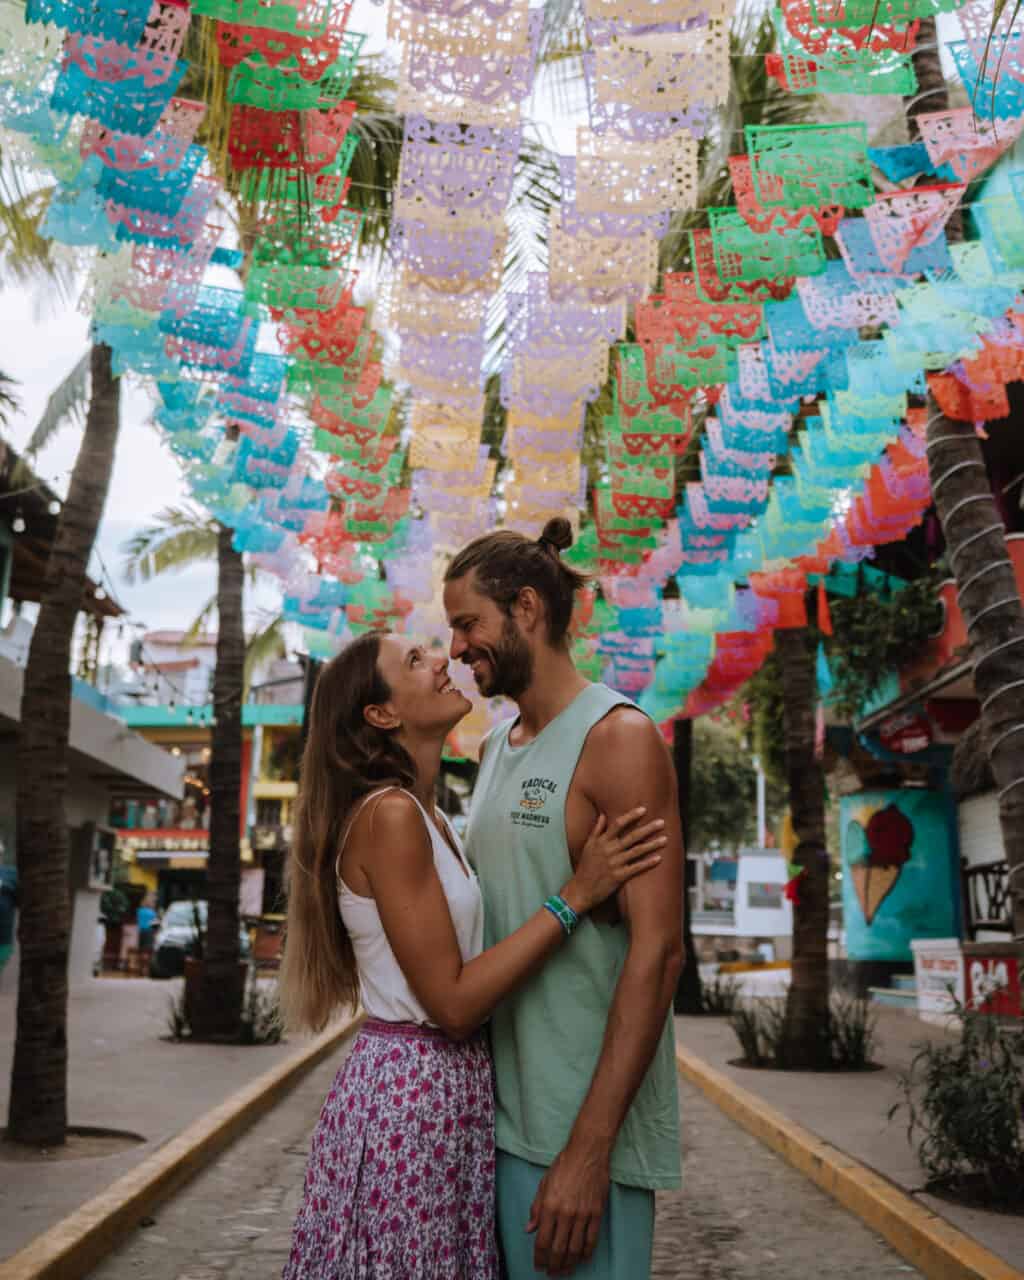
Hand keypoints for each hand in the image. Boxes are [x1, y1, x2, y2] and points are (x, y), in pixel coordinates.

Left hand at [527, 1141, 610, 1275]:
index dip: (539, 1258)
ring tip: (564, 1270)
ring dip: (569, 1264)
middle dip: (553, 1266)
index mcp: (549, 1206)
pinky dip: (587, 1253)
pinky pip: (592, 1240)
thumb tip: (529, 1229)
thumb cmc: (563, 1165)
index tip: (538, 1265)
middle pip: (558, 1250)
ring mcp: (583, 1215)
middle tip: (550, 1273)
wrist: (587, 1152)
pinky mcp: (597, 1213)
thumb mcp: (543, 1184)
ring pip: (575, 1249)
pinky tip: (582, 1259)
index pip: (542, 1242)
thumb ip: (536, 1208)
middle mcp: (565, 1214)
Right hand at [562, 808, 665, 914]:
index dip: (631, 816)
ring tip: (665, 839)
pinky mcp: (619, 877)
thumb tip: (603, 814)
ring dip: (652, 845)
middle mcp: (609, 850)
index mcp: (602, 841)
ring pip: (637, 851)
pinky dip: (648, 863)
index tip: (644, 809)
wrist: (581, 890)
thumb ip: (597, 829)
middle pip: (632, 836)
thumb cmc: (585, 867)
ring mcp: (614, 864)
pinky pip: (636, 868)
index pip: (618, 824)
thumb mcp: (588, 845)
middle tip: (662, 822)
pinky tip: (659, 858)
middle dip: (648, 828)